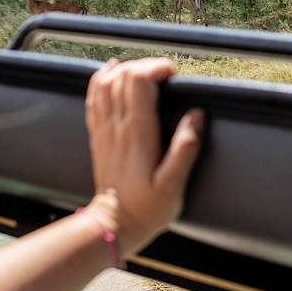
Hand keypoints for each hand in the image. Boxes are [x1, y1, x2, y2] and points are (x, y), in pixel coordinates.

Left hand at [83, 57, 204, 255]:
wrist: (113, 225)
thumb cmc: (147, 209)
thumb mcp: (175, 185)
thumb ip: (186, 149)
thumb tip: (197, 116)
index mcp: (138, 133)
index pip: (139, 81)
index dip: (157, 67)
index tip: (174, 76)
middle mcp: (117, 126)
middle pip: (123, 75)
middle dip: (147, 65)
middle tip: (166, 76)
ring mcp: (104, 129)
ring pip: (106, 82)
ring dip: (126, 69)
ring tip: (146, 74)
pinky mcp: (98, 135)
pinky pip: (94, 97)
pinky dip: (102, 79)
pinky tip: (112, 71)